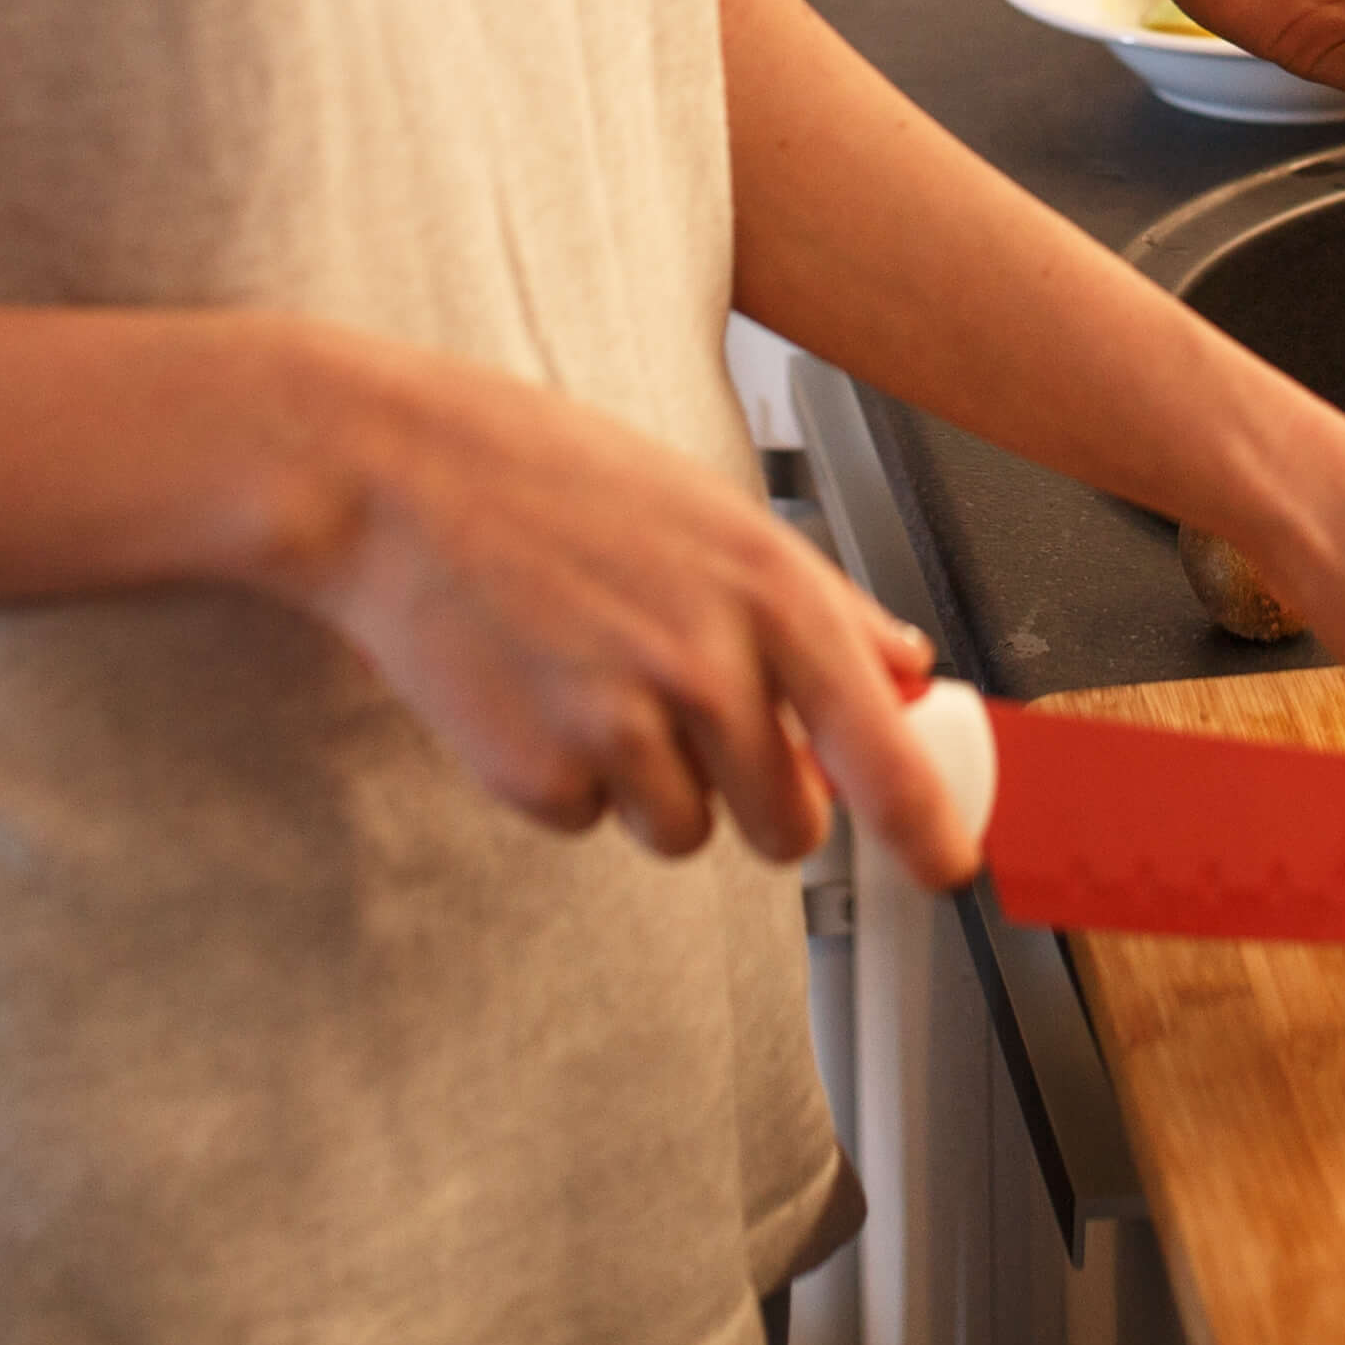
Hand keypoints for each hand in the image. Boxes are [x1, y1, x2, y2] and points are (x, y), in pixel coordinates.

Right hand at [276, 334, 979, 882]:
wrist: (394, 477)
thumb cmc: (549, 477)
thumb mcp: (712, 509)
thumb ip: (820, 602)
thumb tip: (907, 667)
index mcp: (768, 587)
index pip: (883, 745)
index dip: (928, 829)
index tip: (950, 867)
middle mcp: (707, 662)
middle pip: (789, 823)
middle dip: (761, 801)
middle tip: (697, 724)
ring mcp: (620, 726)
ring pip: (688, 832)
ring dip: (656, 784)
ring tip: (594, 677)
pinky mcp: (538, 775)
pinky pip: (591, 821)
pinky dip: (569, 778)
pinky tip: (533, 690)